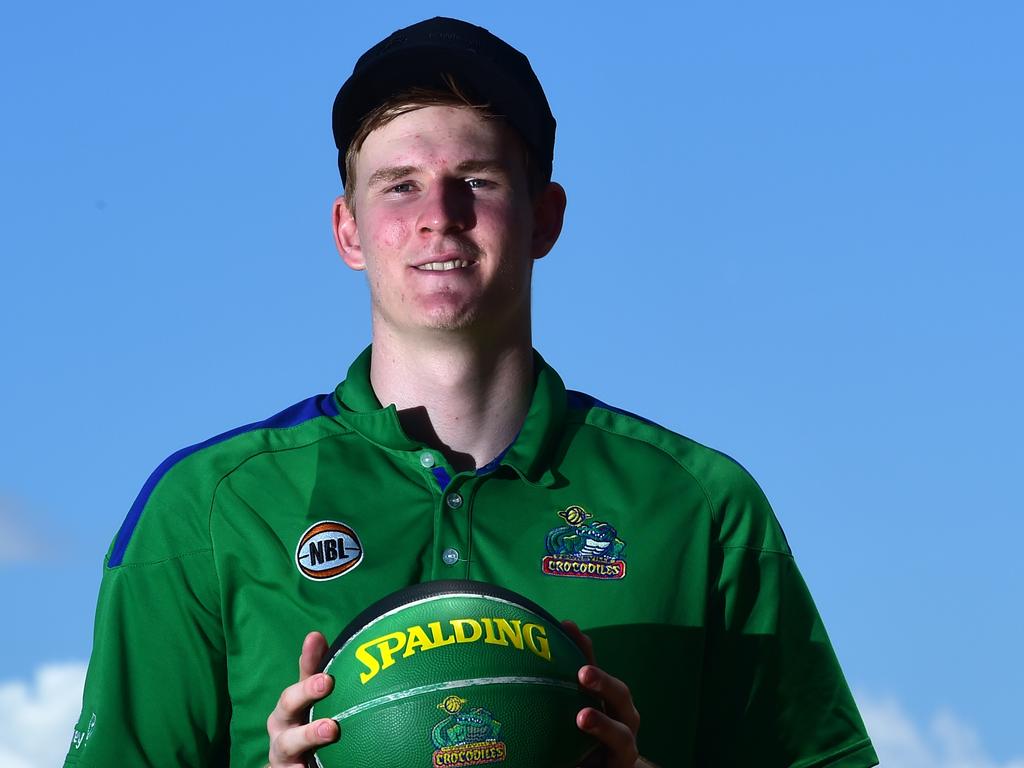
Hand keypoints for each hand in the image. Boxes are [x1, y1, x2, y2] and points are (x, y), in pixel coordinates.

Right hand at [266, 631, 339, 767]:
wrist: (292, 767)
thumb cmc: (305, 722)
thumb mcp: (311, 697)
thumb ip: (316, 669)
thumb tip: (316, 635)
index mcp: (289, 703)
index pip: (299, 677)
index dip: (308, 661)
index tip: (319, 646)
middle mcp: (281, 725)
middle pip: (288, 704)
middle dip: (306, 692)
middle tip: (327, 682)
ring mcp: (282, 752)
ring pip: (288, 742)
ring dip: (309, 734)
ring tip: (331, 728)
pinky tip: (308, 767)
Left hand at [562, 620, 640, 767]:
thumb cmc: (577, 741)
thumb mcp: (563, 713)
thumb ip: (550, 691)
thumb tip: (514, 666)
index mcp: (604, 698)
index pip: (593, 668)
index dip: (583, 646)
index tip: (567, 626)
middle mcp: (620, 717)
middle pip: (620, 694)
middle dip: (603, 681)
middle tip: (584, 673)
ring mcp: (625, 744)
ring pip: (622, 733)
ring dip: (604, 723)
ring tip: (583, 717)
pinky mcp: (621, 765)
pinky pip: (619, 756)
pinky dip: (602, 751)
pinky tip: (579, 759)